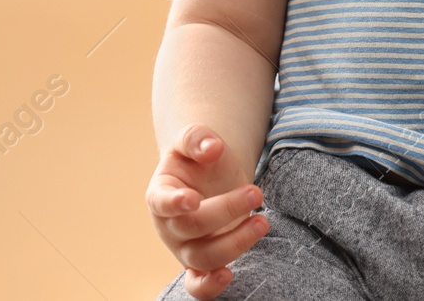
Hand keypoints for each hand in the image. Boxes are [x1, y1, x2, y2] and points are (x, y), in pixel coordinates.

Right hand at [146, 124, 270, 298]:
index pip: (161, 202)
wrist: (210, 178)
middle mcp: (170, 226)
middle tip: (255, 192)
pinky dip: (209, 287)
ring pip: (203, 257)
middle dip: (226, 211)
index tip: (192, 198)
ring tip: (262, 222)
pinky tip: (229, 275)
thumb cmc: (200, 159)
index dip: (174, 203)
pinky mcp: (202, 264)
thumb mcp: (196, 139)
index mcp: (160, 193)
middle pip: (192, 227)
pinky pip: (199, 286)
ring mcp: (185, 248)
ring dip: (234, 243)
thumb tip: (211, 147)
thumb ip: (198, 137)